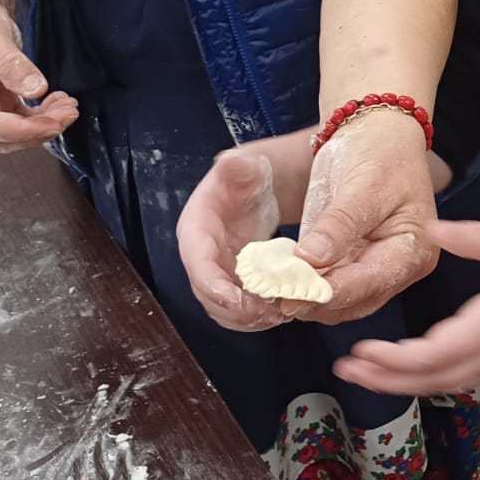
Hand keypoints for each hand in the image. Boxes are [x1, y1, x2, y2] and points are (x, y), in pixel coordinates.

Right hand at [0, 0, 77, 151]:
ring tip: (68, 107)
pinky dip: (38, 116)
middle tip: (69, 113)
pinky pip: (17, 118)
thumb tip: (36, 91)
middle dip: (37, 130)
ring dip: (41, 125)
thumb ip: (12, 65)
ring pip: (11, 132)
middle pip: (0, 136)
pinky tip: (56, 102)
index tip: (55, 122)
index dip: (24, 130)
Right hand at [175, 149, 290, 331]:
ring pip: (225, 309)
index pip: (197, 263)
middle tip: (271, 311)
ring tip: (282, 312)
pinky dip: (260, 315)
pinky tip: (283, 309)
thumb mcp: (246, 166)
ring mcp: (217, 272)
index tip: (236, 301)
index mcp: (196, 229)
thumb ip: (237, 165)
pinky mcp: (233, 283)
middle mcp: (201, 255)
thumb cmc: (248, 175)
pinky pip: (241, 309)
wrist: (255, 189)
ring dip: (251, 318)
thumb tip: (231, 161)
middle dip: (237, 310)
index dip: (213, 285)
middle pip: (209, 295)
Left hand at [291, 110, 439, 324]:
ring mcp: (381, 270)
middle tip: (272, 296)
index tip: (288, 295)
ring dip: (308, 299)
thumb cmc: (380, 152)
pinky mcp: (360, 265)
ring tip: (271, 291)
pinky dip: (309, 287)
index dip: (328, 293)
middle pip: (356, 301)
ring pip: (342, 303)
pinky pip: (333, 287)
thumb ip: (338, 225)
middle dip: (315, 302)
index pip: (369, 283)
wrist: (379, 133)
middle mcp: (403, 268)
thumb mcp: (362, 184)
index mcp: (415, 249)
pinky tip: (282, 281)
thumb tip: (310, 260)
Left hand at [336, 219, 479, 393]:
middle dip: (386, 378)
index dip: (395, 359)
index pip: (436, 354)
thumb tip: (432, 230)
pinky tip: (404, 368)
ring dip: (400, 381)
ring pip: (441, 383)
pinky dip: (423, 378)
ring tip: (364, 371)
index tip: (363, 349)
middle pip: (431, 379)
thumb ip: (477, 238)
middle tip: (346, 367)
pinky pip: (454, 378)